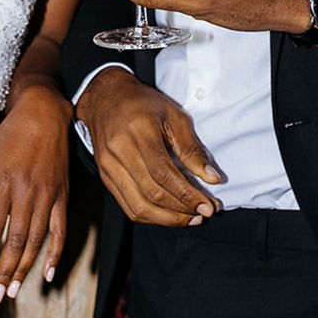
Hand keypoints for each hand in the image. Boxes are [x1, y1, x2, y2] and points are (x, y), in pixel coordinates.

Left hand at [0, 85, 70, 302]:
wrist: (44, 114)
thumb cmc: (11, 134)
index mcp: (4, 184)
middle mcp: (27, 193)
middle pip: (15, 241)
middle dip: (4, 271)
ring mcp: (47, 196)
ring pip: (36, 240)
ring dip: (25, 268)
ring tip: (12, 289)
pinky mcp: (62, 195)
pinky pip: (60, 229)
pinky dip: (55, 253)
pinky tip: (47, 273)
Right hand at [76, 66, 221, 226]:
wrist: (105, 98)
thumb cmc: (143, 104)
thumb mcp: (173, 115)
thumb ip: (192, 148)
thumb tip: (213, 178)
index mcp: (139, 131)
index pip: (163, 173)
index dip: (187, 194)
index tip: (208, 206)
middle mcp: (119, 150)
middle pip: (152, 193)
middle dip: (182, 210)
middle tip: (204, 213)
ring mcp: (108, 166)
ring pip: (138, 206)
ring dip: (168, 219)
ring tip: (190, 219)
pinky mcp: (105, 176)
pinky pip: (128, 206)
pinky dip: (151, 217)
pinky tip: (169, 216)